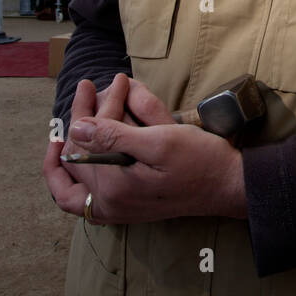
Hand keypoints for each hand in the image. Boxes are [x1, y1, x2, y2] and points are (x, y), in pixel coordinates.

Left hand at [43, 76, 247, 222]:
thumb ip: (113, 136)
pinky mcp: (124, 210)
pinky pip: (84, 200)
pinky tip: (77, 158)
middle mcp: (109, 205)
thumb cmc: (199, 159)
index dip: (87, 108)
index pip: (84, 142)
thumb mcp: (159, 140)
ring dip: (69, 148)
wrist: (227, 186)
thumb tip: (76, 127)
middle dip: (82, 118)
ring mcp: (115, 211)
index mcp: (115, 187)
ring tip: (77, 117)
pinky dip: (74, 179)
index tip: (93, 84)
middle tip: (88, 89)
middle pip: (77, 157)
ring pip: (72, 180)